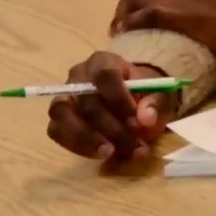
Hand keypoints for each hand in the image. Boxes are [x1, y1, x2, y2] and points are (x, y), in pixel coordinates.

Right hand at [46, 53, 171, 162]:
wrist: (133, 101)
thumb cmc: (144, 93)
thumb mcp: (159, 95)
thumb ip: (155, 103)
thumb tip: (145, 118)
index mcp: (104, 61)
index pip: (105, 74)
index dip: (119, 99)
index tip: (136, 119)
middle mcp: (79, 76)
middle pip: (86, 101)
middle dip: (111, 127)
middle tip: (133, 144)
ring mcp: (65, 97)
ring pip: (63, 116)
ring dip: (87, 138)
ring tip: (111, 152)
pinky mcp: (58, 118)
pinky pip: (56, 131)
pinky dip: (77, 146)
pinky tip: (100, 154)